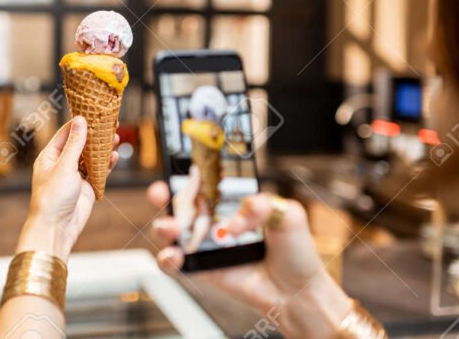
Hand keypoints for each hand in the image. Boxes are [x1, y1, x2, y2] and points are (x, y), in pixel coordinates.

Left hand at [16, 116, 118, 259]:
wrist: (57, 227)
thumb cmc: (53, 197)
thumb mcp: (64, 166)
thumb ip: (75, 143)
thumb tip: (80, 121)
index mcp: (50, 156)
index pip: (66, 133)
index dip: (81, 122)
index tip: (94, 112)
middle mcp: (62, 164)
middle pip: (81, 143)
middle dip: (96, 134)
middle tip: (111, 123)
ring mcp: (75, 175)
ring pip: (92, 156)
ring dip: (103, 148)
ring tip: (115, 137)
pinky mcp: (86, 186)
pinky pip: (99, 171)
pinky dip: (106, 164)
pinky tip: (114, 156)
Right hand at [147, 183, 352, 338]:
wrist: (297, 291)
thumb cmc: (295, 251)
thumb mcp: (288, 216)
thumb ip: (262, 206)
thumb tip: (232, 221)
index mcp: (232, 200)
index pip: (205, 180)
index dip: (188, 172)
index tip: (180, 168)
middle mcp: (215, 218)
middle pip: (179, 201)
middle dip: (162, 193)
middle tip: (161, 192)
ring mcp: (205, 243)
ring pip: (170, 230)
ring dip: (162, 226)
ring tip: (172, 228)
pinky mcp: (202, 267)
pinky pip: (175, 262)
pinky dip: (167, 258)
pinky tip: (174, 255)